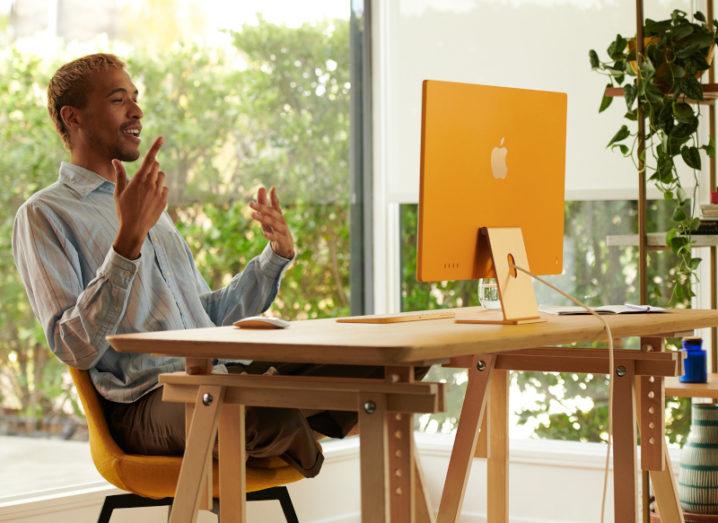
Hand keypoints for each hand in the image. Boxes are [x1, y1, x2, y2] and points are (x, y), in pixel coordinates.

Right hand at [112, 137, 167, 258]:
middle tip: (142, 176)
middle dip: (151, 167)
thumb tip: (115, 160)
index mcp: (139, 180)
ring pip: (162, 176)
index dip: (156, 147)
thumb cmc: (123, 210)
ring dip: (156, 177)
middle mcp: (151, 184)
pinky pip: (165, 188)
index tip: (162, 138)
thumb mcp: (118, 191)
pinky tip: (151, 198)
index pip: (149, 159)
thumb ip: (120, 174)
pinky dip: (159, 189)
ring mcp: (159, 193)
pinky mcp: (164, 201)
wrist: (134, 228)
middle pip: (156, 166)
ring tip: (146, 188)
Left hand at [249, 186, 294, 258]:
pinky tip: (264, 233)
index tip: (272, 188)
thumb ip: (264, 203)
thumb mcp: (268, 217)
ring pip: (273, 223)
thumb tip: (262, 187)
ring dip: (263, 219)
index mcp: (278, 215)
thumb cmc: (275, 229)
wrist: (286, 246)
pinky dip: (270, 235)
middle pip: (272, 213)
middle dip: (262, 208)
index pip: (276, 205)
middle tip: (250, 203)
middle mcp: (281, 221)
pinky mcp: (282, 240)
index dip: (274, 197)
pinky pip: (276, 237)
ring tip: (252, 215)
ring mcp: (283, 230)